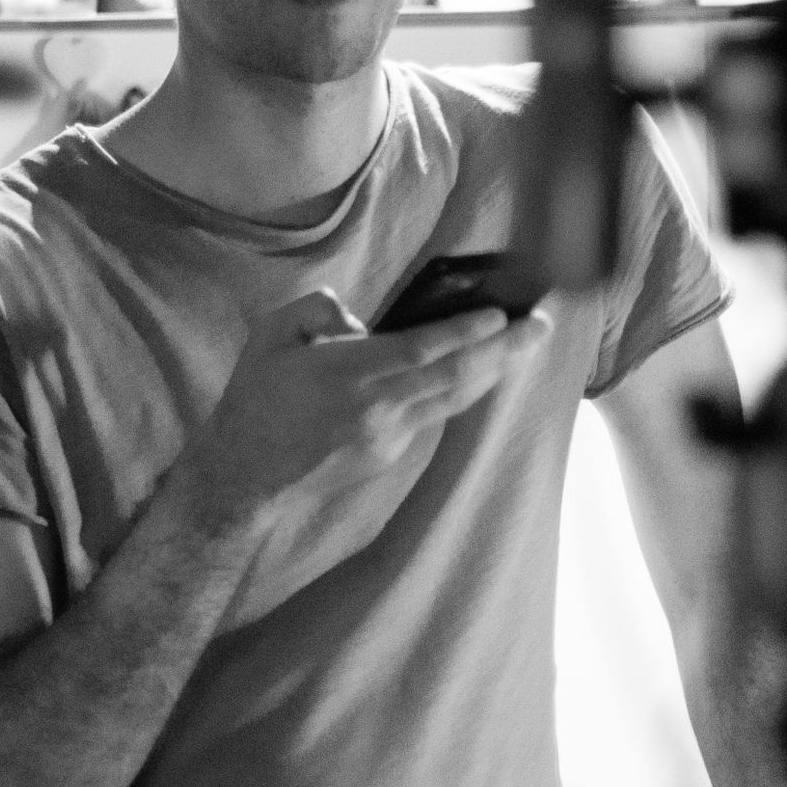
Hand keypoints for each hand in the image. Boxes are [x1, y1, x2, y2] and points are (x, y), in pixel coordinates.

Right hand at [185, 288, 549, 521]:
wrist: (246, 476)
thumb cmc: (255, 401)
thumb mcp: (270, 336)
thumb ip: (316, 310)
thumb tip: (358, 320)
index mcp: (350, 373)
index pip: (424, 349)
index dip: (467, 333)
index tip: (500, 315)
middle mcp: (379, 407)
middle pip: (456, 376)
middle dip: (505, 349)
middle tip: (540, 326)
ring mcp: (389, 435)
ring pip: (455, 399)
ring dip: (495, 371)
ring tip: (526, 345)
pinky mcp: (390, 453)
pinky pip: (436, 414)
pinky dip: (464, 391)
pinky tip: (482, 374)